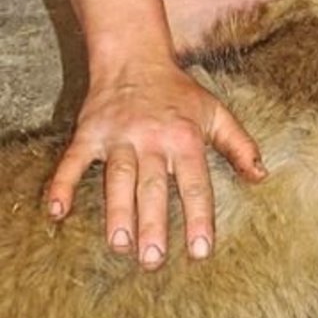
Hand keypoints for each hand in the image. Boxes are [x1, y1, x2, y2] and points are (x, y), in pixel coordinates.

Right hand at [45, 62, 264, 268]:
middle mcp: (152, 139)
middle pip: (152, 187)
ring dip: (116, 212)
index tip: (200, 252)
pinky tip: (56, 212)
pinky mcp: (89, 133)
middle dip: (153, 224)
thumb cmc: (179, 92)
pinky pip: (73, 161)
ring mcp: (119, 137)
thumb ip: (240, 145)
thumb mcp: (216, 113)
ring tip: (119, 245)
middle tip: (152, 261)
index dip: (198, 218)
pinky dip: (63, 184)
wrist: (134, 56)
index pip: (194, 184)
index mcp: (185, 138)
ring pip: (118, 178)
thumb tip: (261, 176)